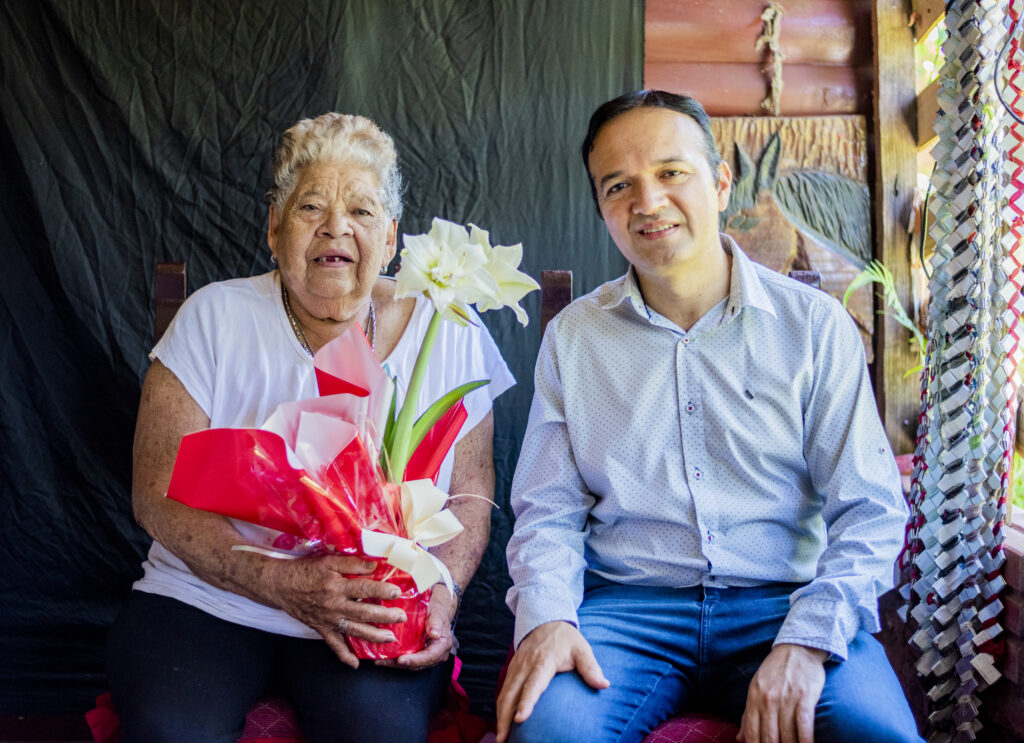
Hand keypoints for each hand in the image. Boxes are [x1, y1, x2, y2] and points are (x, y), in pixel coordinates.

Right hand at [268, 555, 406, 668]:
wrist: (280, 585)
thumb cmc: (306, 571)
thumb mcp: (328, 561)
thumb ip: (351, 563)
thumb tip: (374, 565)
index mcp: (336, 587)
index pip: (364, 589)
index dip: (382, 591)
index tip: (397, 593)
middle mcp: (334, 606)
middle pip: (363, 613)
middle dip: (385, 616)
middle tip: (401, 618)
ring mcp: (328, 620)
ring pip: (354, 631)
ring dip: (373, 636)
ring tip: (390, 639)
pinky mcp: (321, 629)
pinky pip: (333, 645)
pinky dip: (344, 656)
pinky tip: (355, 665)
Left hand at [377, 584, 457, 669]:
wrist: (436, 614)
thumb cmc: (436, 613)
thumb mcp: (437, 614)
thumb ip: (436, 623)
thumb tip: (435, 634)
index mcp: (442, 645)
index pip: (429, 657)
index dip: (414, 660)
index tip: (400, 659)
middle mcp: (436, 655)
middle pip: (417, 665)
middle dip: (399, 664)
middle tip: (383, 661)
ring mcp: (426, 658)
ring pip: (410, 665)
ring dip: (394, 664)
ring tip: (378, 660)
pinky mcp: (418, 656)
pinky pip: (406, 660)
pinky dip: (394, 660)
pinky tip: (381, 657)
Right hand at [495, 621, 608, 742]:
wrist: (545, 621)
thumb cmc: (566, 639)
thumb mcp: (581, 648)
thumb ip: (590, 667)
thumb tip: (604, 685)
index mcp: (543, 661)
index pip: (533, 684)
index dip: (526, 702)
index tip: (520, 719)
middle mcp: (525, 665)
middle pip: (511, 694)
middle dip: (505, 717)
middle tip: (504, 740)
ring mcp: (516, 668)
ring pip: (504, 694)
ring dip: (500, 716)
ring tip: (501, 739)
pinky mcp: (511, 670)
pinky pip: (503, 691)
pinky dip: (500, 708)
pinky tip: (501, 724)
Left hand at [738, 643, 826, 742]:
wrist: (796, 648)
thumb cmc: (775, 671)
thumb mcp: (756, 688)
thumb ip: (749, 714)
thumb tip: (740, 739)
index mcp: (754, 698)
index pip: (752, 733)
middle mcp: (768, 700)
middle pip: (769, 737)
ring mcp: (786, 698)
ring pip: (787, 735)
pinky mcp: (805, 697)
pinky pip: (804, 726)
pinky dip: (805, 741)